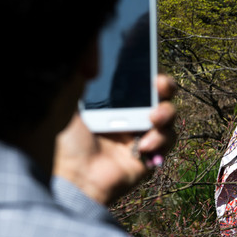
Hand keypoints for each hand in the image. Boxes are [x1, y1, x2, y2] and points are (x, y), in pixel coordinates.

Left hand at [54, 75, 177, 205]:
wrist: (75, 178)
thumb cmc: (67, 143)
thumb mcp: (70, 104)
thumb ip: (81, 79)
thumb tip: (90, 59)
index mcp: (113, 102)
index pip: (138, 81)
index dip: (147, 71)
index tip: (149, 65)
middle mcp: (131, 116)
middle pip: (160, 94)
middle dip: (165, 86)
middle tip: (160, 86)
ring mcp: (143, 134)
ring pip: (169, 115)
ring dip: (165, 113)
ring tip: (153, 119)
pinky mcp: (152, 154)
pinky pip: (169, 140)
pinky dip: (160, 139)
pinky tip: (142, 146)